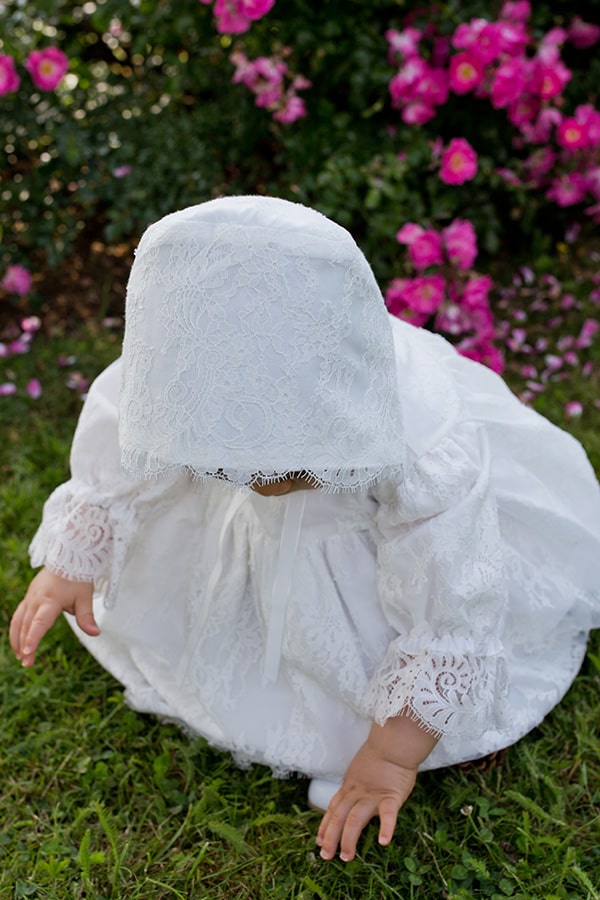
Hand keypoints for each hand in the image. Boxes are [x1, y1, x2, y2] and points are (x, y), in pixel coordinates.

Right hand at [10, 567, 96, 666]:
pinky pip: (18, 615)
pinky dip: (16, 629)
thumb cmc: (77, 578)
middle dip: (24, 646)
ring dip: (17, 639)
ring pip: (18, 621)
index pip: (40, 622)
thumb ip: (86, 617)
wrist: (68, 558)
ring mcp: (30, 598)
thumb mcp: (84, 597)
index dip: (33, 637)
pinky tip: (18, 641)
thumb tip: (95, 633)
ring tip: (20, 656)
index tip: (28, 652)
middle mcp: (37, 599)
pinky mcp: (28, 597)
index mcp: (51, 600)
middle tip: (27, 664)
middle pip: (26, 625)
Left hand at [316, 740, 416, 861]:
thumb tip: (350, 797)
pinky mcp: (391, 796)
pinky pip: (388, 814)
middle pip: (339, 817)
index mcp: (349, 787)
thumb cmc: (380, 756)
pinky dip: (386, 828)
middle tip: (326, 856)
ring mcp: (373, 796)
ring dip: (349, 839)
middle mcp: (356, 793)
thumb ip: (355, 785)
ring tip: (346, 857)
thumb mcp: (359, 771)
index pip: (333, 809)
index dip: (324, 826)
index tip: (318, 841)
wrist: (393, 743)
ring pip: (355, 819)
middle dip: (330, 838)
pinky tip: (383, 841)